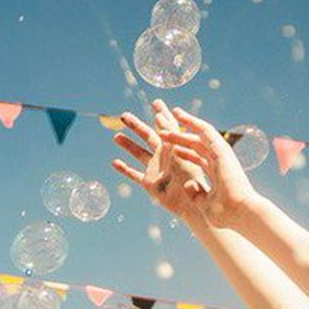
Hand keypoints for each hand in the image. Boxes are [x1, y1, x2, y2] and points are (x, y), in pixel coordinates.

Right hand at [110, 102, 211, 225]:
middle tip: (124, 115)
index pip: (167, 127)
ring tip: (116, 137)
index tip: (156, 102)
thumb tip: (159, 118)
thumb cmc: (193, 181)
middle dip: (136, 126)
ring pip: (138, 154)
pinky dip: (125, 169)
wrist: (193, 205)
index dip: (161, 114)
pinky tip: (114, 162)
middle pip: (148, 136)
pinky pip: (135, 175)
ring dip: (127, 145)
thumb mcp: (180, 154)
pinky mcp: (150, 185)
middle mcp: (164, 156)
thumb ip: (170, 138)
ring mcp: (156, 169)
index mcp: (175, 147)